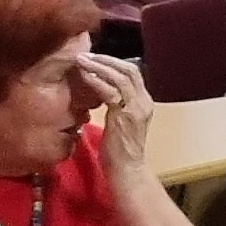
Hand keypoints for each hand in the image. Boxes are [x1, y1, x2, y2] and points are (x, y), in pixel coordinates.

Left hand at [71, 52, 151, 170]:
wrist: (127, 170)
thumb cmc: (119, 150)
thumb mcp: (119, 121)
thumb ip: (114, 104)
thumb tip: (97, 89)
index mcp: (144, 102)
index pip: (132, 73)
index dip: (113, 62)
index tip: (94, 58)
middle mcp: (144, 102)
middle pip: (129, 70)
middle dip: (106, 59)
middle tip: (86, 54)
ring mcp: (136, 108)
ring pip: (120, 77)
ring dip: (99, 66)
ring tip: (82, 60)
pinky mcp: (125, 115)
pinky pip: (110, 91)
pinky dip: (96, 81)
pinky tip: (84, 76)